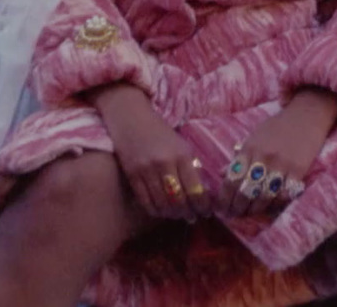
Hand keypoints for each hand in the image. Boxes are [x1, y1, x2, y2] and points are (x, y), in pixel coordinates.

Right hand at [88, 83, 211, 221]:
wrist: (130, 118)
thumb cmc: (159, 132)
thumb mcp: (180, 144)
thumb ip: (190, 166)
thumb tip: (200, 194)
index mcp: (182, 155)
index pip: (196, 189)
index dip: (202, 206)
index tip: (206, 211)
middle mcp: (165, 164)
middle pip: (180, 201)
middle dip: (188, 213)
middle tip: (192, 217)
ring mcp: (146, 171)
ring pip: (163, 205)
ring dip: (172, 214)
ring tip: (178, 215)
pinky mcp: (132, 176)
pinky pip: (146, 202)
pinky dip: (156, 211)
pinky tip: (162, 211)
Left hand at [221, 88, 336, 216]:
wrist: (306, 115)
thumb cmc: (277, 126)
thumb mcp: (254, 137)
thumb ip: (239, 156)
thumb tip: (222, 174)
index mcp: (249, 148)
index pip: (231, 179)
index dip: (224, 197)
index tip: (222, 208)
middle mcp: (263, 158)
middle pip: (245, 191)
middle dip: (237, 207)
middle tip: (234, 215)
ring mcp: (281, 165)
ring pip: (264, 197)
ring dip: (255, 209)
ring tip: (250, 213)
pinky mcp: (299, 171)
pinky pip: (284, 195)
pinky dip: (276, 203)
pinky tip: (271, 206)